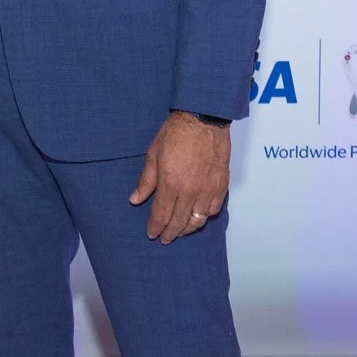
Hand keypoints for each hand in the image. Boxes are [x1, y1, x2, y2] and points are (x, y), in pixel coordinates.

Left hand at [129, 111, 229, 243]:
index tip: (151, 234)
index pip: (161, 215)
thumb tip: (135, 200)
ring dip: (187, 229)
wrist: (203, 118)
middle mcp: (190, 191)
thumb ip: (146, 181)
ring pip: (198, 220)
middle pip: (179, 222)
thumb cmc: (175, 133)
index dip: (155, 228)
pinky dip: (205, 216)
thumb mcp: (153, 154)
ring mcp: (208, 189)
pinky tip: (198, 217)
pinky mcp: (221, 185)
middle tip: (164, 239)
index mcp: (170, 184)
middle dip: (170, 233)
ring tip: (180, 231)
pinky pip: (214, 209)